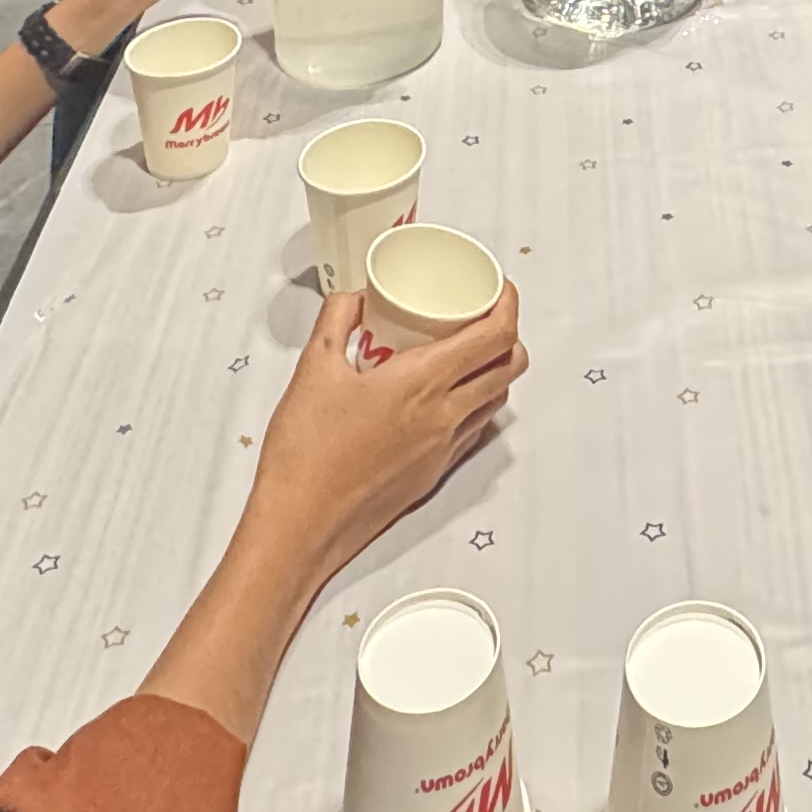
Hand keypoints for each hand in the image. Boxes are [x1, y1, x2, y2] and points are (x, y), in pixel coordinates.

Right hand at [251, 287, 524, 592]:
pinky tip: (441, 398)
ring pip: (495, 401)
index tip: (498, 287)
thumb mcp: (314, 368)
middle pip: (509, 367)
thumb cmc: (305, 450)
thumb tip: (354, 296)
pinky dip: (472, 405)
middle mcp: (445, 417)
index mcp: (423, 383)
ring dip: (493, 371)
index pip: (494, 336)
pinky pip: (472, 431)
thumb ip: (337, 319)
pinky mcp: (433, 475)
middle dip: (508, 334)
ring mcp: (443, 450)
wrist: (301, 524)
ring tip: (463, 353)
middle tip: (482, 316)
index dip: (508, 304)